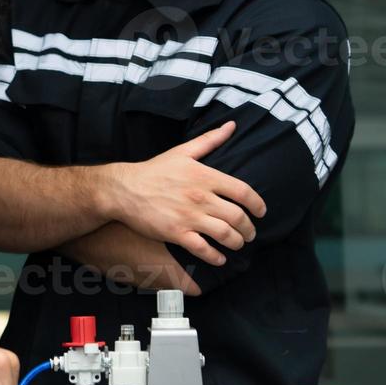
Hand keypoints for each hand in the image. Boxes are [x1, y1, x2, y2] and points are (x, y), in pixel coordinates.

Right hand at [99, 122, 266, 263]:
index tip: (261, 212)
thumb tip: (231, 125)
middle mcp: (200, 197)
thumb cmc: (154, 170)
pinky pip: (203, 249)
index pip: (242, 191)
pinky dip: (216, 257)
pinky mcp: (176, 234)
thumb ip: (210, 140)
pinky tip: (220, 259)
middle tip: (250, 233)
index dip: (257, 204)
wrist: (124, 189)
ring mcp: (188, 217)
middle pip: (237, 217)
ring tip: (238, 244)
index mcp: (204, 176)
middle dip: (249, 229)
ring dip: (237, 243)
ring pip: (225, 234)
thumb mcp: (183, 152)